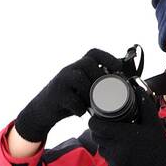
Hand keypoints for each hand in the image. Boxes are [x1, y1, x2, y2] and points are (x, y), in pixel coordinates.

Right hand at [14, 48, 128, 144]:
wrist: (43, 111)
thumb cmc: (69, 100)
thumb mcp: (83, 90)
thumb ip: (98, 86)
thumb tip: (123, 88)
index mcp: (78, 67)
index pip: (93, 53)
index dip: (107, 57)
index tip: (118, 67)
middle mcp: (69, 70)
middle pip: (87, 63)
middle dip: (100, 78)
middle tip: (106, 94)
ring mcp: (61, 81)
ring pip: (79, 78)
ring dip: (90, 92)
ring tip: (93, 105)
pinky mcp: (55, 96)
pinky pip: (71, 99)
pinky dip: (80, 108)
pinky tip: (81, 113)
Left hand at [88, 91, 165, 165]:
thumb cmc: (160, 149)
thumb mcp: (154, 125)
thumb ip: (145, 106)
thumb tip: (138, 90)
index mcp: (122, 135)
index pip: (96, 126)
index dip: (93, 121)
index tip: (97, 118)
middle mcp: (115, 149)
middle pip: (96, 138)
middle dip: (99, 132)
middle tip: (106, 128)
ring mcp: (115, 163)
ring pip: (102, 151)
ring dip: (106, 145)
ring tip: (116, 141)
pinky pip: (109, 164)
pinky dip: (113, 159)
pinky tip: (124, 156)